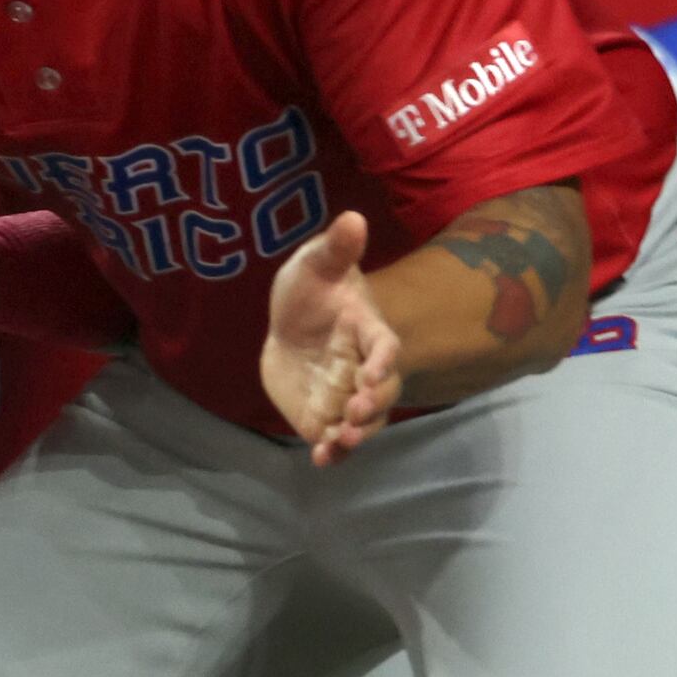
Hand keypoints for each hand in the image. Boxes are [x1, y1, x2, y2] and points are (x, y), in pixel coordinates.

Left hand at [259, 208, 405, 463]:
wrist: (292, 322)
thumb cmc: (312, 290)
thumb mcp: (315, 265)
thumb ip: (335, 249)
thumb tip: (351, 217)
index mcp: (369, 332)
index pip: (385, 348)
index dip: (383, 362)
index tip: (372, 373)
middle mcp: (364, 369)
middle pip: (381, 393)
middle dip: (372, 405)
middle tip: (355, 412)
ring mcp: (346, 395)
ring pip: (362, 422)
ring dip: (355, 434)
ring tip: (340, 442)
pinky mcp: (323, 414)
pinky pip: (333, 437)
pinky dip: (331, 451)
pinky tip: (321, 459)